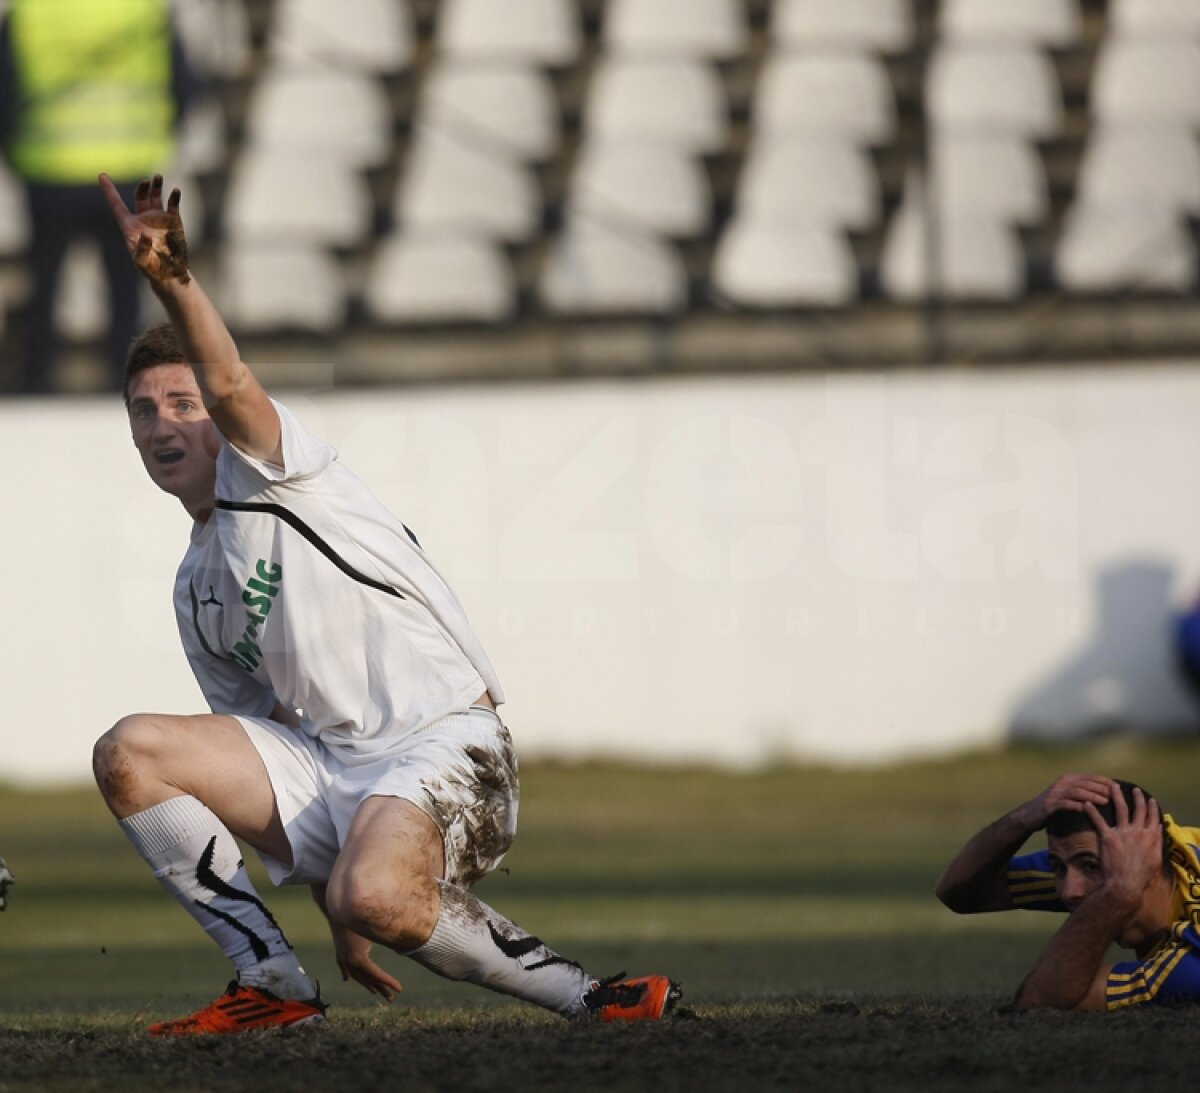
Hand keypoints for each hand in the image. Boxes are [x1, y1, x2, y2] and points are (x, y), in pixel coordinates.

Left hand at [99, 173, 190, 285]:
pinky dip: (174, 197)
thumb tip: (146, 234)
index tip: (102, 175)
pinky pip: (172, 205)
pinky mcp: (173, 221)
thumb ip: (142, 249)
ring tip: (158, 177)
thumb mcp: (142, 261)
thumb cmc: (151, 268)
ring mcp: (158, 218)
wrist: (170, 273)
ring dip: (156, 186)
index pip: (117, 204)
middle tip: (147, 181)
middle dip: (143, 187)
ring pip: (155, 197)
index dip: (109, 190)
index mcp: (129, 225)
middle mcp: (143, 218)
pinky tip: (176, 191)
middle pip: (140, 196)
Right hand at [328, 920, 403, 1001]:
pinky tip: (347, 980)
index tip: (400, 989)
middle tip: (392, 998)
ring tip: (375, 991)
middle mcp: (350, 962)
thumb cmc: (361, 918)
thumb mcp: (374, 931)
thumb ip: (388, 939)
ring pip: (356, 975)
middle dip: (381, 988)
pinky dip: (349, 974)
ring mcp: (343, 958)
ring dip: (366, 983)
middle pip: (368, 978)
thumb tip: (405, 946)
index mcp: (359, 959)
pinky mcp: (340, 952)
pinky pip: (344, 967)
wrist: (339, 910)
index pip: (377, 975)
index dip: (389, 982)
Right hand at [1019, 773, 1116, 829]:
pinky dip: (1077, 805)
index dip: (1104, 781)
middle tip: (1116, 795)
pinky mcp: (1050, 804)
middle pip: (1085, 783)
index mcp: (1068, 779)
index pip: (1090, 777)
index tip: (1118, 787)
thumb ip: (1082, 791)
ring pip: (1077, 791)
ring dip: (1092, 795)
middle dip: (1101, 787)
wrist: (1030, 814)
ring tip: (1105, 801)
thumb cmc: (1054, 806)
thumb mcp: (1068, 795)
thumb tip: (1106, 792)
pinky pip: (1065, 804)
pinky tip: (1087, 810)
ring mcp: (1055, 793)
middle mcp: (1062, 783)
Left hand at [1086, 786, 1162, 905]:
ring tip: (1111, 785)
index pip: (1152, 817)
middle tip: (1134, 788)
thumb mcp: (1155, 859)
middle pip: (1138, 810)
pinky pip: (1098, 820)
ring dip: (1116, 795)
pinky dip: (1091, 811)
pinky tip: (1086, 802)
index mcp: (1150, 837)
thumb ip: (1157, 843)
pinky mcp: (1107, 837)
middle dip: (1136, 797)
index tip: (1150, 799)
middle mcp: (1137, 832)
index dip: (1152, 807)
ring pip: (1120, 809)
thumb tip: (1157, 829)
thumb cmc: (1141, 875)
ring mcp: (1122, 833)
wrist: (1126, 884)